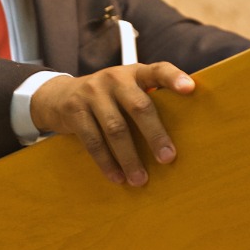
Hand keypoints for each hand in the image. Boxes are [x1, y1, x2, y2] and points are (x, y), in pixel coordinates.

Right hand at [30, 62, 194, 185]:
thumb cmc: (107, 98)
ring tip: (140, 179)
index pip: (158, 70)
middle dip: (155, 134)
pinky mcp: (74, 110)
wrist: (58, 96)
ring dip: (130, 157)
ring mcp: (92, 93)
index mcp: (134, 72)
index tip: (191, 89)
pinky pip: (93, 141)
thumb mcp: (126, 89)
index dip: (174, 78)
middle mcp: (114, 78)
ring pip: (115, 128)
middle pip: (138, 106)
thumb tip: (184, 134)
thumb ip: (147, 100)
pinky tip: (117, 177)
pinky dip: (107, 162)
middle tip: (168, 158)